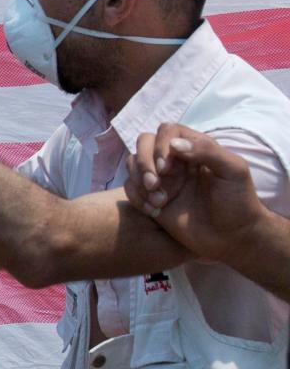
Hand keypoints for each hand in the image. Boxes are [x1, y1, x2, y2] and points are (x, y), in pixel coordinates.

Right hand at [124, 123, 265, 262]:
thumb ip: (207, 151)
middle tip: (155, 184)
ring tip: (158, 201)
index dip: (161, 145)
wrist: (232, 238)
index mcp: (194, 148)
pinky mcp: (152, 198)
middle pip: (145, 142)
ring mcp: (162, 179)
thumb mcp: (233, 170)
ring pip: (133, 163)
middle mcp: (175, 160)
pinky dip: (136, 197)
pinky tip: (154, 211)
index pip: (167, 131)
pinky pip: (131, 187)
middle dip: (144, 162)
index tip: (166, 167)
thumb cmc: (238, 202)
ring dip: (140, 180)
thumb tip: (174, 145)